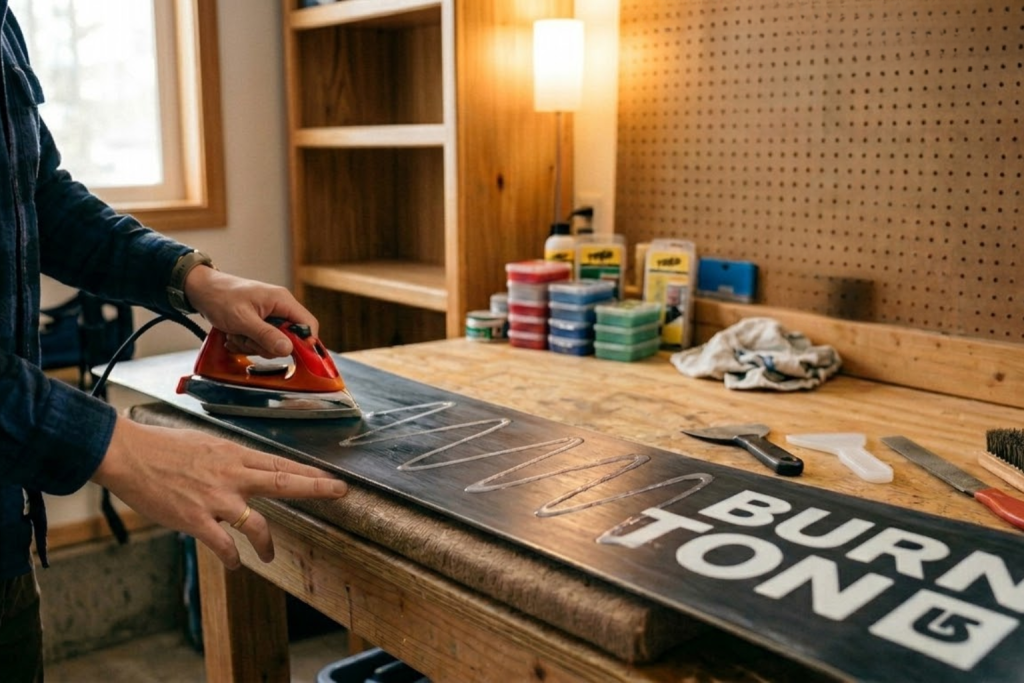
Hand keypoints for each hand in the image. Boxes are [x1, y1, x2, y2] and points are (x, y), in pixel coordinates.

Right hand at [91, 415, 348, 568]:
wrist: (129, 454)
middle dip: (315, 488)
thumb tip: (243, 472)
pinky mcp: (196, 520)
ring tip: (270, 555)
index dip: (309, 473)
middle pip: (284, 482)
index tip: (332, 478)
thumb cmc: (162, 447)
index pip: (281, 464)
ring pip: (257, 524)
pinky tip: (235, 564)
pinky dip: (233, 558)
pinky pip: (224, 545)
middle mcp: (232, 475)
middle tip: (339, 492)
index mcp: (234, 455)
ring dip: (268, 544)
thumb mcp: (205, 444)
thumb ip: (228, 460)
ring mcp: (216, 499)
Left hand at [183, 266, 316, 357]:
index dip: (305, 342)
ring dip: (253, 345)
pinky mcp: (261, 323)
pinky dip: (247, 343)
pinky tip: (234, 336)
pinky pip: (262, 341)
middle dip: (267, 345)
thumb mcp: (242, 319)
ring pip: (274, 343)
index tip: (290, 354)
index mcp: (282, 301)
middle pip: (289, 339)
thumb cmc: (220, 297)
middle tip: (248, 339)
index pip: (308, 324)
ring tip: (236, 334)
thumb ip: (266, 335)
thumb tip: (288, 349)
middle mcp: (280, 308)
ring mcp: (271, 316)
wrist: (201, 290)